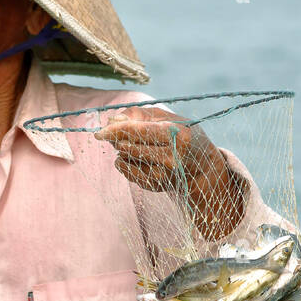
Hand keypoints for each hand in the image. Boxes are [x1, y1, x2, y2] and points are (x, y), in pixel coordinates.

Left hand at [94, 105, 244, 240]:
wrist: (201, 168)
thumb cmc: (183, 136)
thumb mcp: (169, 118)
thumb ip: (140, 114)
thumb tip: (112, 120)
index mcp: (178, 135)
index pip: (140, 132)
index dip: (117, 130)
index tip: (100, 132)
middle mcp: (171, 158)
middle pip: (129, 147)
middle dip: (117, 138)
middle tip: (117, 134)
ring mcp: (162, 175)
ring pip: (125, 159)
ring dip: (122, 149)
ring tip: (135, 144)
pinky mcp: (154, 185)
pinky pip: (126, 171)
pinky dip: (125, 161)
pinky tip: (137, 157)